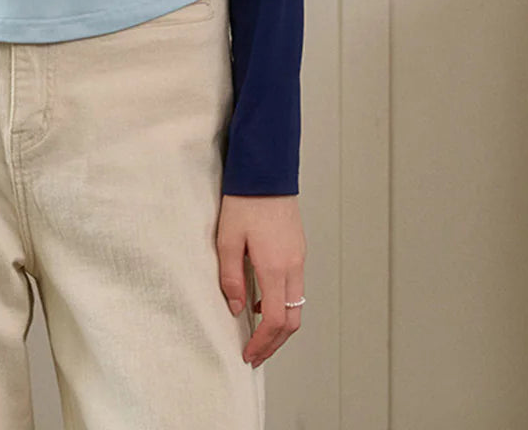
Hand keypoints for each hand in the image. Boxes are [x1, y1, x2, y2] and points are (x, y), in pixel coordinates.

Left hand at [216, 193, 305, 369]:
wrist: (266, 172)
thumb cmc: (245, 201)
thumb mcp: (228, 238)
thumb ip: (231, 277)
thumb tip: (237, 308)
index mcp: (275, 267)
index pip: (274, 320)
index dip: (262, 343)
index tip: (247, 354)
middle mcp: (293, 267)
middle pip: (291, 321)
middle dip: (274, 344)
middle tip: (255, 354)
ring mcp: (299, 258)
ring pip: (297, 307)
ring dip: (279, 327)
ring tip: (258, 334)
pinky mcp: (298, 250)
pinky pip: (295, 288)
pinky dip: (282, 306)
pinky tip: (262, 303)